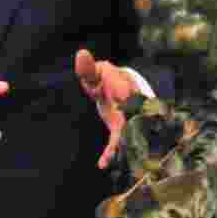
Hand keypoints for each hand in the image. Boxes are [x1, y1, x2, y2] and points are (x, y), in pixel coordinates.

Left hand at [75, 49, 137, 168]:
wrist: (114, 86)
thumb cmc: (103, 77)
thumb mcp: (95, 72)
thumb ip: (88, 67)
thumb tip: (81, 53)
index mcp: (127, 90)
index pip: (130, 97)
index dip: (128, 100)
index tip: (126, 105)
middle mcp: (131, 107)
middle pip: (135, 122)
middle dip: (132, 133)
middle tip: (124, 144)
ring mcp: (127, 120)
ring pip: (128, 136)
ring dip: (122, 149)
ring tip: (109, 161)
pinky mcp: (119, 129)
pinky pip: (116, 142)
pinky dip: (109, 153)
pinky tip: (101, 164)